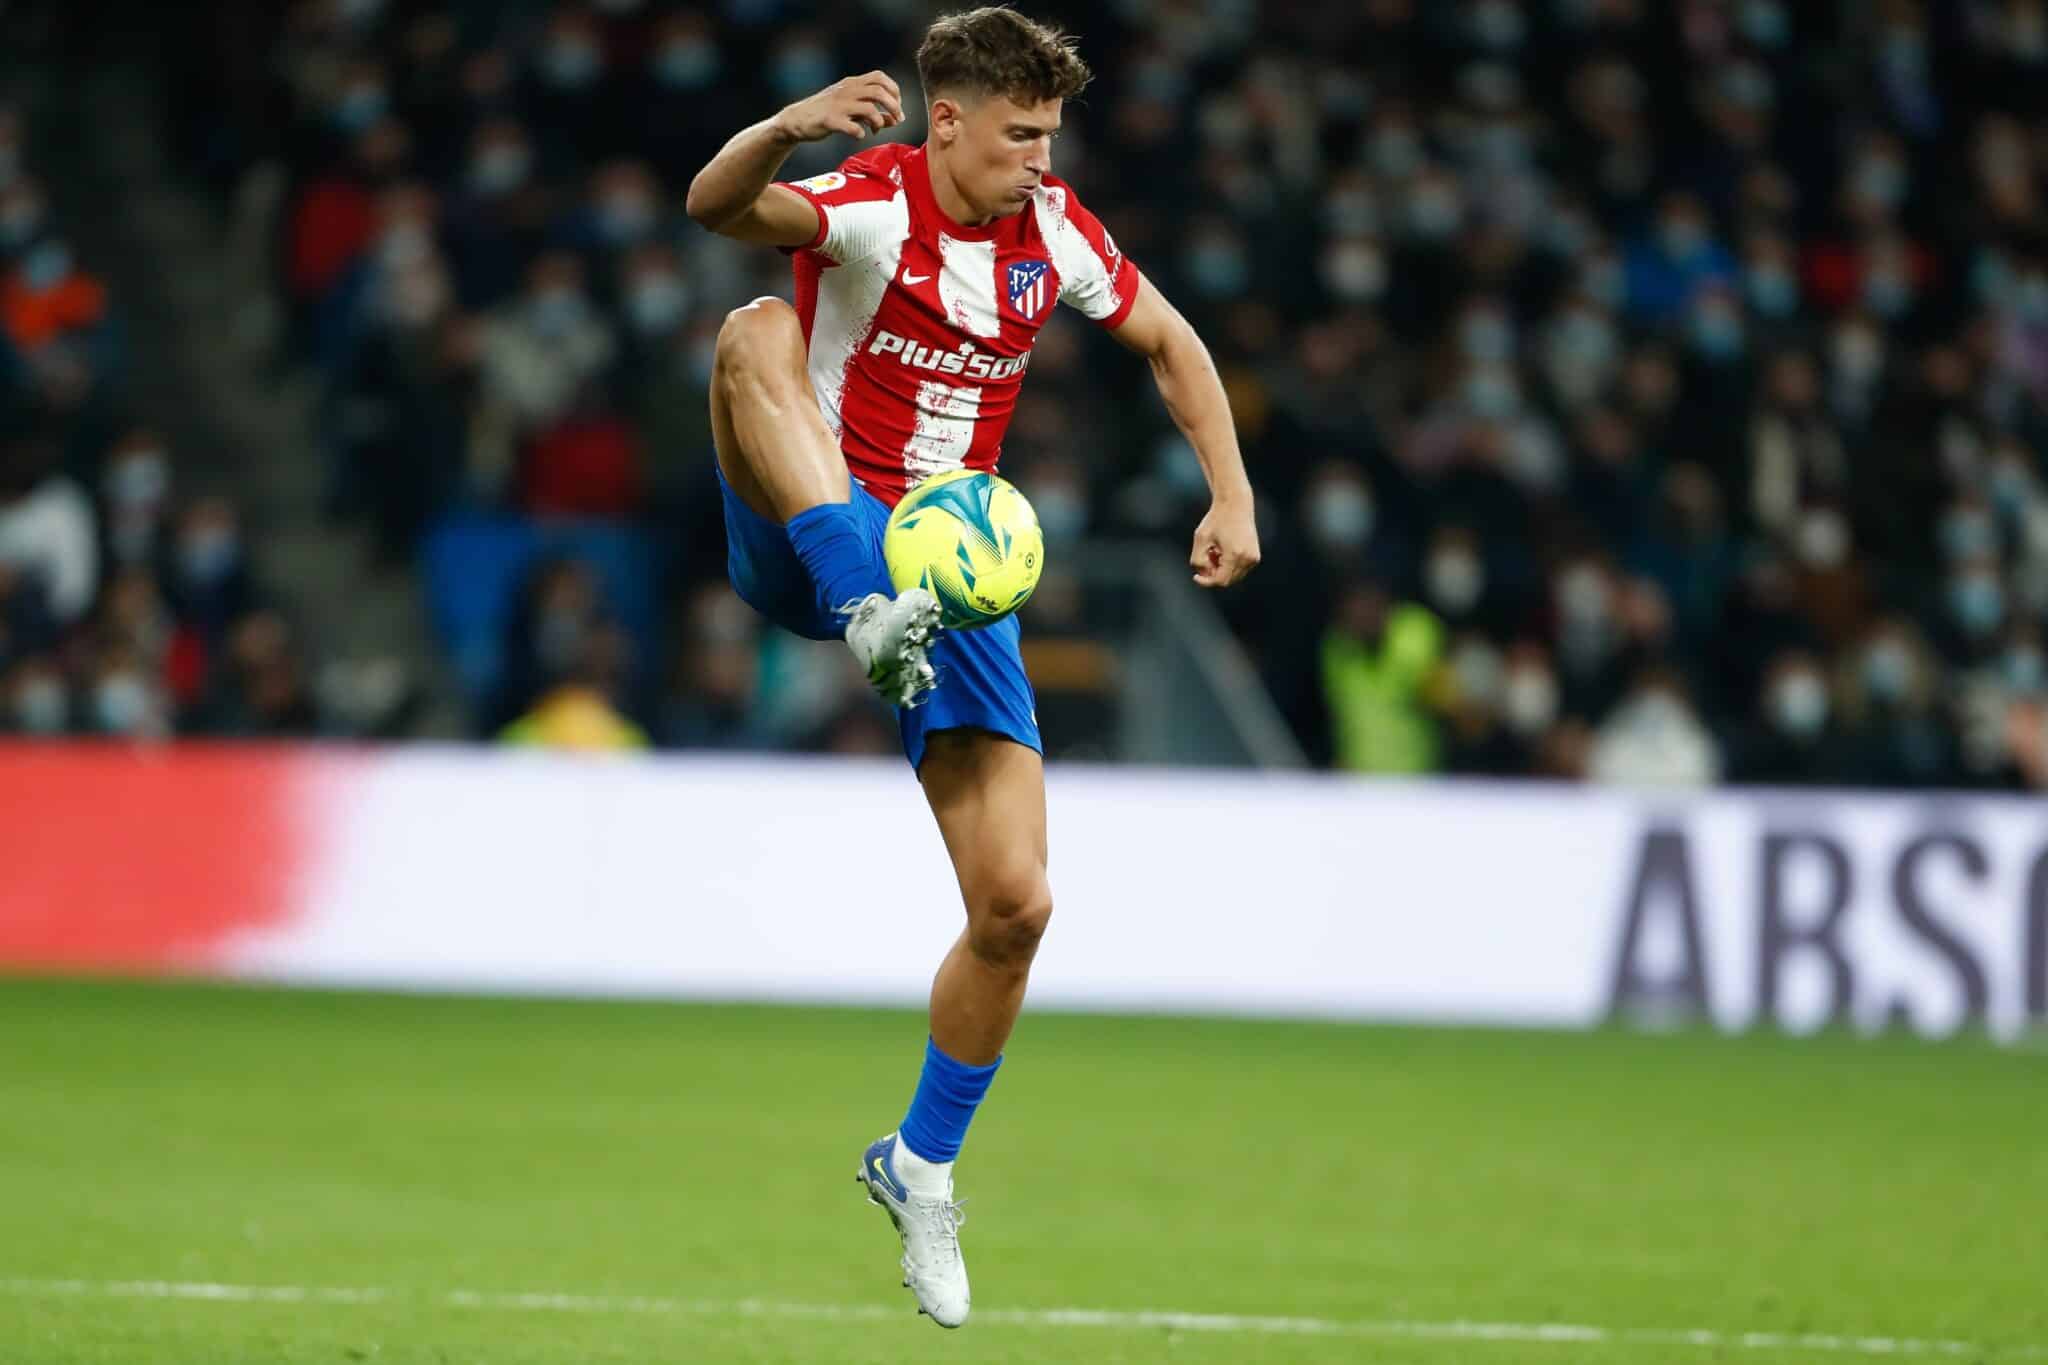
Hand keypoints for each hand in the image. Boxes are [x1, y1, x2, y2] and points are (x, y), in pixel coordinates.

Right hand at [775, 71, 904, 142]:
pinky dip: (860, 133)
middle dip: (893, 106)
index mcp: (852, 83)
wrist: (797, 120)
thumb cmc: (827, 113)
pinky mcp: (829, 120)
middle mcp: (846, 90)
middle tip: (897, 120)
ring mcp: (838, 105)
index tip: (897, 107)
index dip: (894, 91)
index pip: (880, 78)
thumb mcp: (852, 109)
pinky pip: (852, 127)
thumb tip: (896, 119)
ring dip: (879, 121)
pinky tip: (859, 136)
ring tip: (876, 130)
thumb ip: (874, 113)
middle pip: (879, 91)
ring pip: (869, 108)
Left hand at [1189, 497, 1259, 587]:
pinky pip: (1240, 569)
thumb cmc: (1216, 519)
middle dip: (1214, 574)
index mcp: (1235, 554)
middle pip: (1227, 580)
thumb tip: (1203, 574)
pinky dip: (1229, 565)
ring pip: (1234, 576)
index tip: (1195, 576)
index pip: (1220, 580)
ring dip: (1221, 570)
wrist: (1235, 503)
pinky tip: (1222, 550)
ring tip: (1214, 551)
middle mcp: (1248, 558)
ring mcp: (1254, 557)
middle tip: (1206, 556)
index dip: (1206, 582)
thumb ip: (1197, 559)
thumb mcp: (1200, 538)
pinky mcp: (1255, 555)